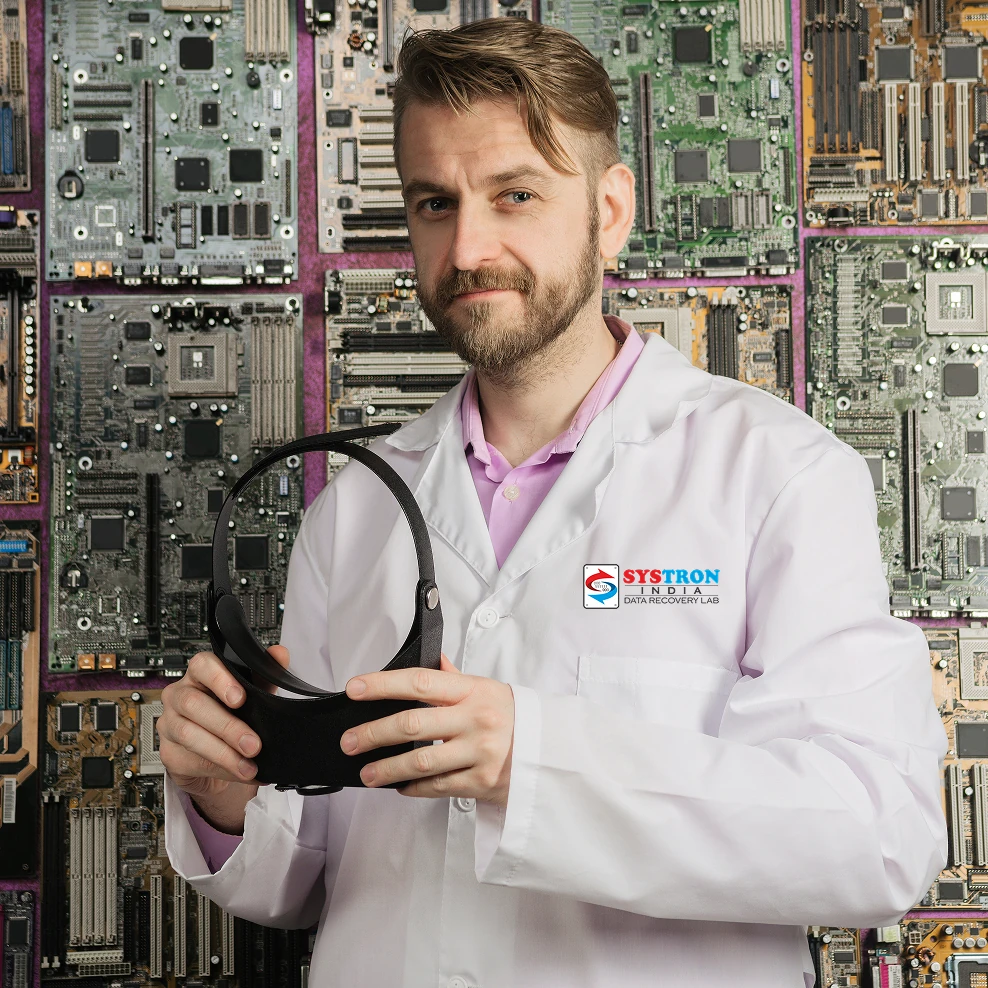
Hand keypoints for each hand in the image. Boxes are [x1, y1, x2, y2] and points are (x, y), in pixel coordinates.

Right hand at [159, 645, 289, 801]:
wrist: (220, 752)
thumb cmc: (235, 714)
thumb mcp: (254, 693)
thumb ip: (265, 674)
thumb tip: (280, 654)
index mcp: (200, 674)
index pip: (202, 665)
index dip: (219, 679)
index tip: (240, 698)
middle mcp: (179, 695)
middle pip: (193, 703)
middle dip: (227, 726)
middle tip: (253, 744)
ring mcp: (169, 723)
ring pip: (189, 734)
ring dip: (223, 753)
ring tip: (248, 764)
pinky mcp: (169, 752)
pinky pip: (191, 760)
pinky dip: (221, 769)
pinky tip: (239, 772)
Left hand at [341, 654, 514, 807]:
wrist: (551, 751)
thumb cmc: (514, 716)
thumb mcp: (487, 689)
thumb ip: (455, 678)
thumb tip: (431, 659)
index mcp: (473, 691)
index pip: (420, 681)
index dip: (383, 684)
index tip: (355, 689)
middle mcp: (476, 719)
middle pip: (412, 724)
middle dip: (373, 733)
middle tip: (350, 741)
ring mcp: (479, 752)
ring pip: (421, 762)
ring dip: (386, 768)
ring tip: (365, 772)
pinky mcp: (481, 782)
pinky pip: (437, 787)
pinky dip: (413, 788)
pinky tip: (398, 786)